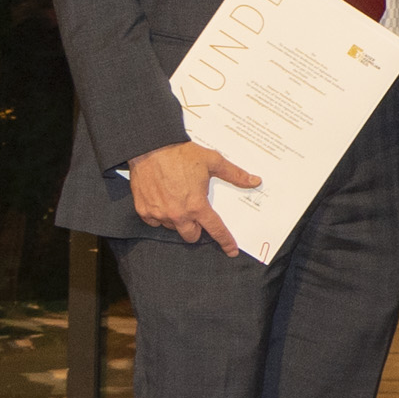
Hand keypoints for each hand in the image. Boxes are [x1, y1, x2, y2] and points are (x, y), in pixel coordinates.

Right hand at [128, 140, 256, 255]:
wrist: (150, 147)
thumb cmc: (182, 154)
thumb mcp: (213, 161)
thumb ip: (235, 174)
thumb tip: (255, 181)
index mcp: (197, 206)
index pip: (215, 230)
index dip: (225, 241)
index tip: (231, 250)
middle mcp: (178, 214)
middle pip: (191, 235)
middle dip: (197, 229)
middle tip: (198, 213)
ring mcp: (159, 214)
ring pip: (173, 228)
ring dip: (179, 221)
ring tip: (179, 202)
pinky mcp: (143, 210)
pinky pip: (155, 222)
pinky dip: (161, 216)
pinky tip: (165, 202)